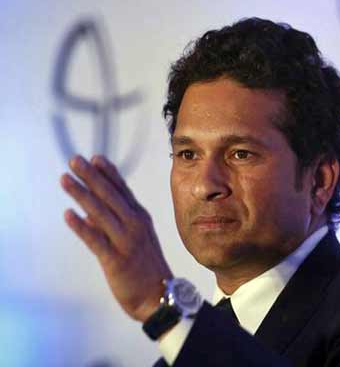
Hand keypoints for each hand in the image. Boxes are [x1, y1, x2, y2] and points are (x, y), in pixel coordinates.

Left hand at [60, 155, 172, 321]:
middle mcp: (134, 224)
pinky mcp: (116, 260)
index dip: (108, 173)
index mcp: (140, 217)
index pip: (123, 190)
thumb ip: (115, 223)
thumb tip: (88, 214)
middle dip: (91, 176)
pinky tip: (68, 215)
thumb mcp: (136, 238)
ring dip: (82, 194)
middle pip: (110, 196)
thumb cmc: (146, 265)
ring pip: (101, 213)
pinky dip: (81, 227)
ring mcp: (126, 241)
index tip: (95, 158)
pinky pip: (96, 241)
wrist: (160, 295)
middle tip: (75, 160)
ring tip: (65, 179)